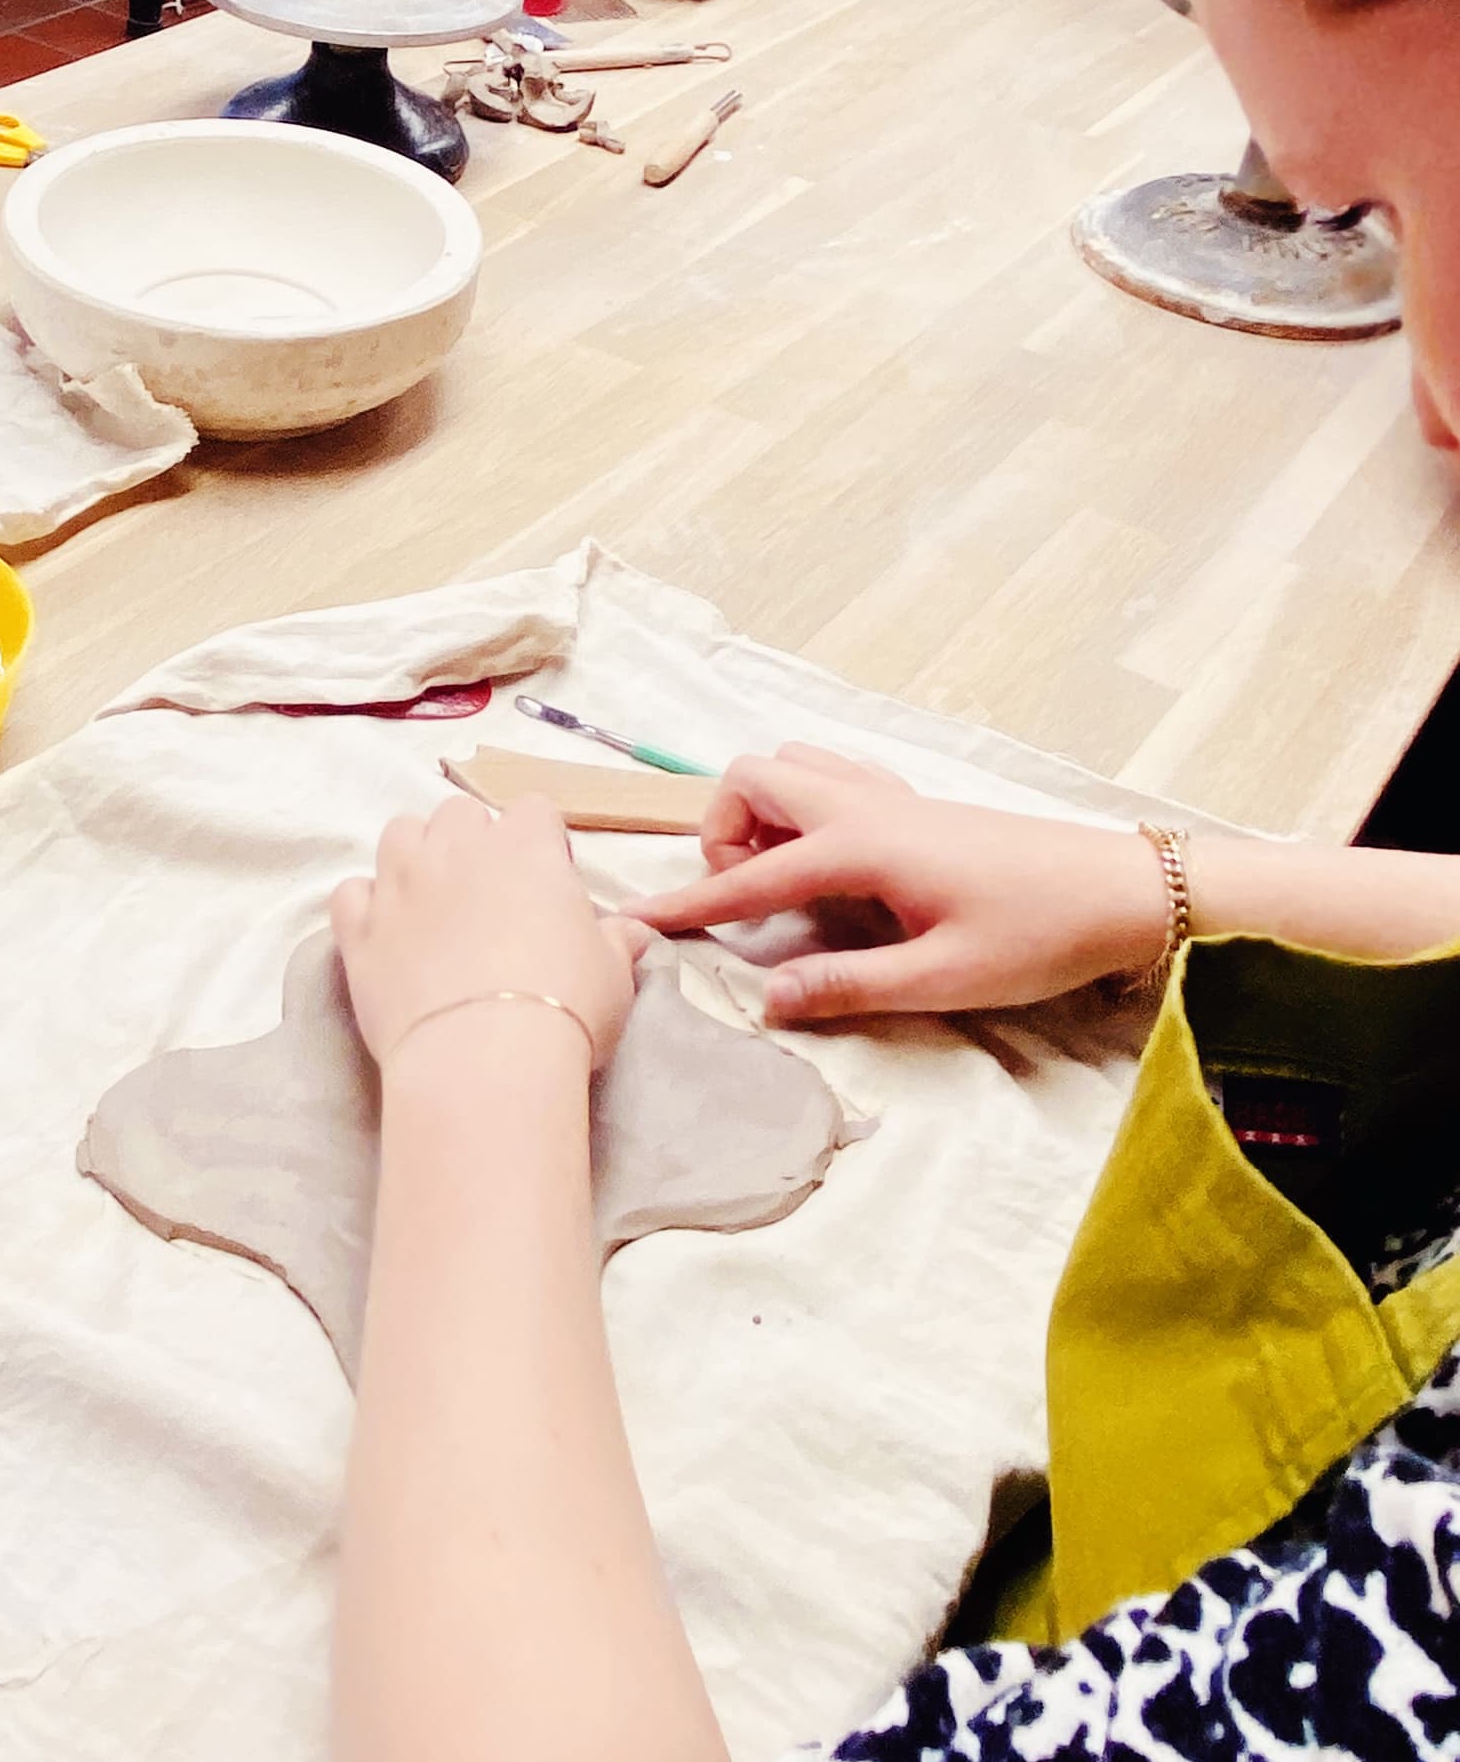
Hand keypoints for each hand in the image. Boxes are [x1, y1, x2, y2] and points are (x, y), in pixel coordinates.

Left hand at [330, 797, 643, 1076]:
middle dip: (473, 841)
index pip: (532, 811)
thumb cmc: (565, 1007)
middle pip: (459, 812)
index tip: (549, 887)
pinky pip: (351, 892)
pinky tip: (386, 934)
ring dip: (416, 856)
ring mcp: (400, 884)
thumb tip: (635, 933)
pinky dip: (366, 905)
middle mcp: (456, 848)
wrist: (485, 1058)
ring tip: (434, 904)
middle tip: (490, 897)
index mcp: (525, 846)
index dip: (541, 844)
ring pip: (399, 834)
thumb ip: (616, 943)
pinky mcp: (359, 929)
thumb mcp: (613, 976)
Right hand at [628, 744, 1169, 1022]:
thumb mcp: (942, 979)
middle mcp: (867, 805)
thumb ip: (847, 985)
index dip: (690, 903)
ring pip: (793, 764)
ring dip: (765, 810)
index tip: (635, 921)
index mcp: (862, 847)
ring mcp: (893, 796)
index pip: (750, 874)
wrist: (1125, 889)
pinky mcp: (918, 803)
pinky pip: (833, 774)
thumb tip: (768, 997)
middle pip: (754, 777)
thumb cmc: (1040, 935)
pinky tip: (833, 863)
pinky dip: (806, 804)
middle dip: (725, 831)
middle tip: (748, 899)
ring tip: (784, 880)